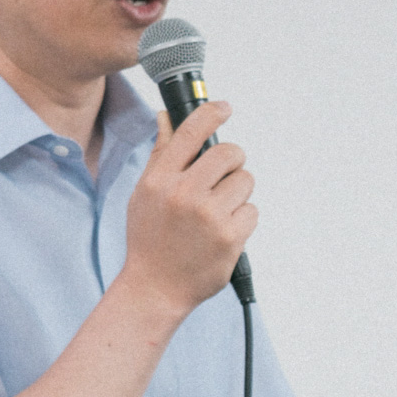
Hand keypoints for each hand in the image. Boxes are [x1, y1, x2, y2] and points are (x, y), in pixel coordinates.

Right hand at [117, 102, 255, 320]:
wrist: (155, 288)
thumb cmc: (149, 239)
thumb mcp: (144, 194)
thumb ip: (160, 154)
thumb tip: (166, 118)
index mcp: (160, 180)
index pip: (190, 133)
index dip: (211, 113)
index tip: (223, 108)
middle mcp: (183, 194)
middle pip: (229, 153)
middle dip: (231, 161)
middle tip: (222, 176)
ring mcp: (209, 216)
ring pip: (245, 181)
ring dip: (237, 193)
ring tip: (217, 212)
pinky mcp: (230, 237)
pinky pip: (252, 210)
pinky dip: (241, 219)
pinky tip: (221, 232)